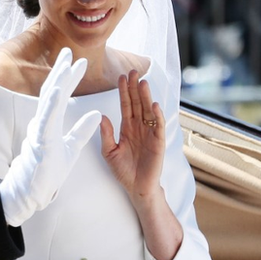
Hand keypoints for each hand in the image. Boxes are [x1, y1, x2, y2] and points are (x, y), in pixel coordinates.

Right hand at [0, 48, 101, 226]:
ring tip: (65, 65)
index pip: (60, 95)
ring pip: (48, 102)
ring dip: (57, 82)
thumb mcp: (72, 148)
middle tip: (68, 51)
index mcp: (50, 122)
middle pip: (52, 91)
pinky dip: (52, 104)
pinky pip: (46, 120)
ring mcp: (40, 131)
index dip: (68, 78)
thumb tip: (98, 114)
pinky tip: (57, 90)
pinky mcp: (41, 142)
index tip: (78, 62)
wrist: (34, 191)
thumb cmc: (48, 171)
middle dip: (60, 71)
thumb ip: (82, 130)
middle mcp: (43, 122)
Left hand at [100, 70, 165, 198]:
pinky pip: (158, 126)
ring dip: (146, 97)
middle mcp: (139, 127)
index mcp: (127, 128)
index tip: (120, 77)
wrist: (136, 188)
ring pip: (148, 111)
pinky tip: (154, 105)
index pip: (125, 105)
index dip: (124, 91)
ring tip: (143, 82)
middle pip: (137, 103)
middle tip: (133, 71)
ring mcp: (149, 133)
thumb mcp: (109, 152)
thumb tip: (102, 116)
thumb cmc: (123, 171)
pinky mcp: (158, 142)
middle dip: (135, 88)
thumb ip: (106, 135)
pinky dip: (157, 116)